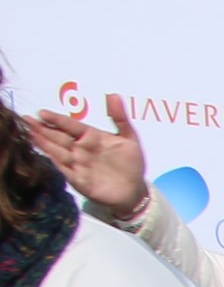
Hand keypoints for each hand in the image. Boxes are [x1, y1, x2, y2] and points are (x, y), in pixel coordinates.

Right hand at [25, 95, 150, 218]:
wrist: (134, 191)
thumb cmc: (130, 163)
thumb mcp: (130, 139)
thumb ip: (120, 118)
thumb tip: (114, 95)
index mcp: (91, 136)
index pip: (70, 125)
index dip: (57, 119)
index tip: (43, 113)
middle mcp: (80, 148)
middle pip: (58, 136)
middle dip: (42, 128)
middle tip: (26, 119)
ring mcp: (77, 163)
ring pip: (57, 150)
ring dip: (43, 142)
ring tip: (29, 132)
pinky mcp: (78, 179)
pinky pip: (64, 168)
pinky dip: (54, 160)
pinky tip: (45, 153)